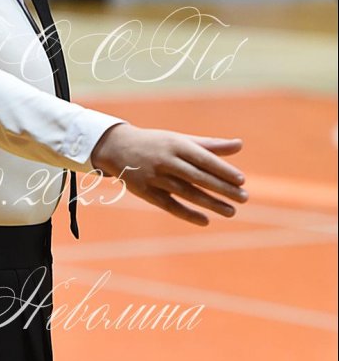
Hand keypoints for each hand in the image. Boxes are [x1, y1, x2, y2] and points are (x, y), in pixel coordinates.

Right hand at [90, 123, 247, 226]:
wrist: (117, 147)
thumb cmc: (157, 143)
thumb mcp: (180, 140)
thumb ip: (210, 145)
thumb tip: (240, 145)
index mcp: (176, 144)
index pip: (203, 159)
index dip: (222, 170)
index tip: (242, 180)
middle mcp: (165, 160)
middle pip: (197, 177)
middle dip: (222, 189)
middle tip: (244, 198)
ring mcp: (154, 177)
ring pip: (186, 193)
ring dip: (210, 203)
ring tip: (231, 211)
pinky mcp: (145, 192)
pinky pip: (169, 205)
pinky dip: (187, 214)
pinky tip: (205, 220)